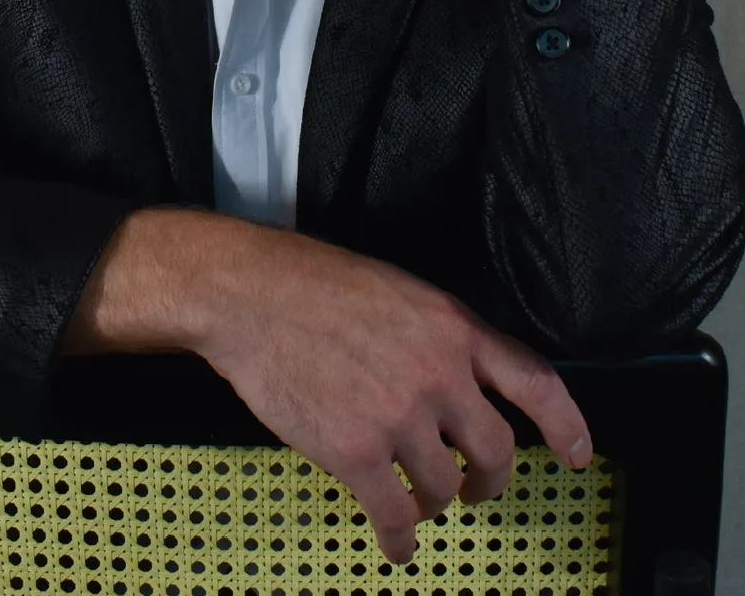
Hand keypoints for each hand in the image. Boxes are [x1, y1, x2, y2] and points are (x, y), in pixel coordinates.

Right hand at [195, 221, 591, 566]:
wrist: (249, 294)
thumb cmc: (312, 283)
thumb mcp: (397, 292)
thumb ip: (436, 338)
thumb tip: (460, 385)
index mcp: (452, 327)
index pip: (535, 382)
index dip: (567, 425)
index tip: (578, 455)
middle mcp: (437, 373)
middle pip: (495, 450)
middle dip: (489, 478)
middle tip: (475, 486)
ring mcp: (398, 416)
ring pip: (444, 487)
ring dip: (434, 502)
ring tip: (417, 502)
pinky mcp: (355, 453)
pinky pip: (395, 516)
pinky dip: (399, 539)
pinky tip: (394, 543)